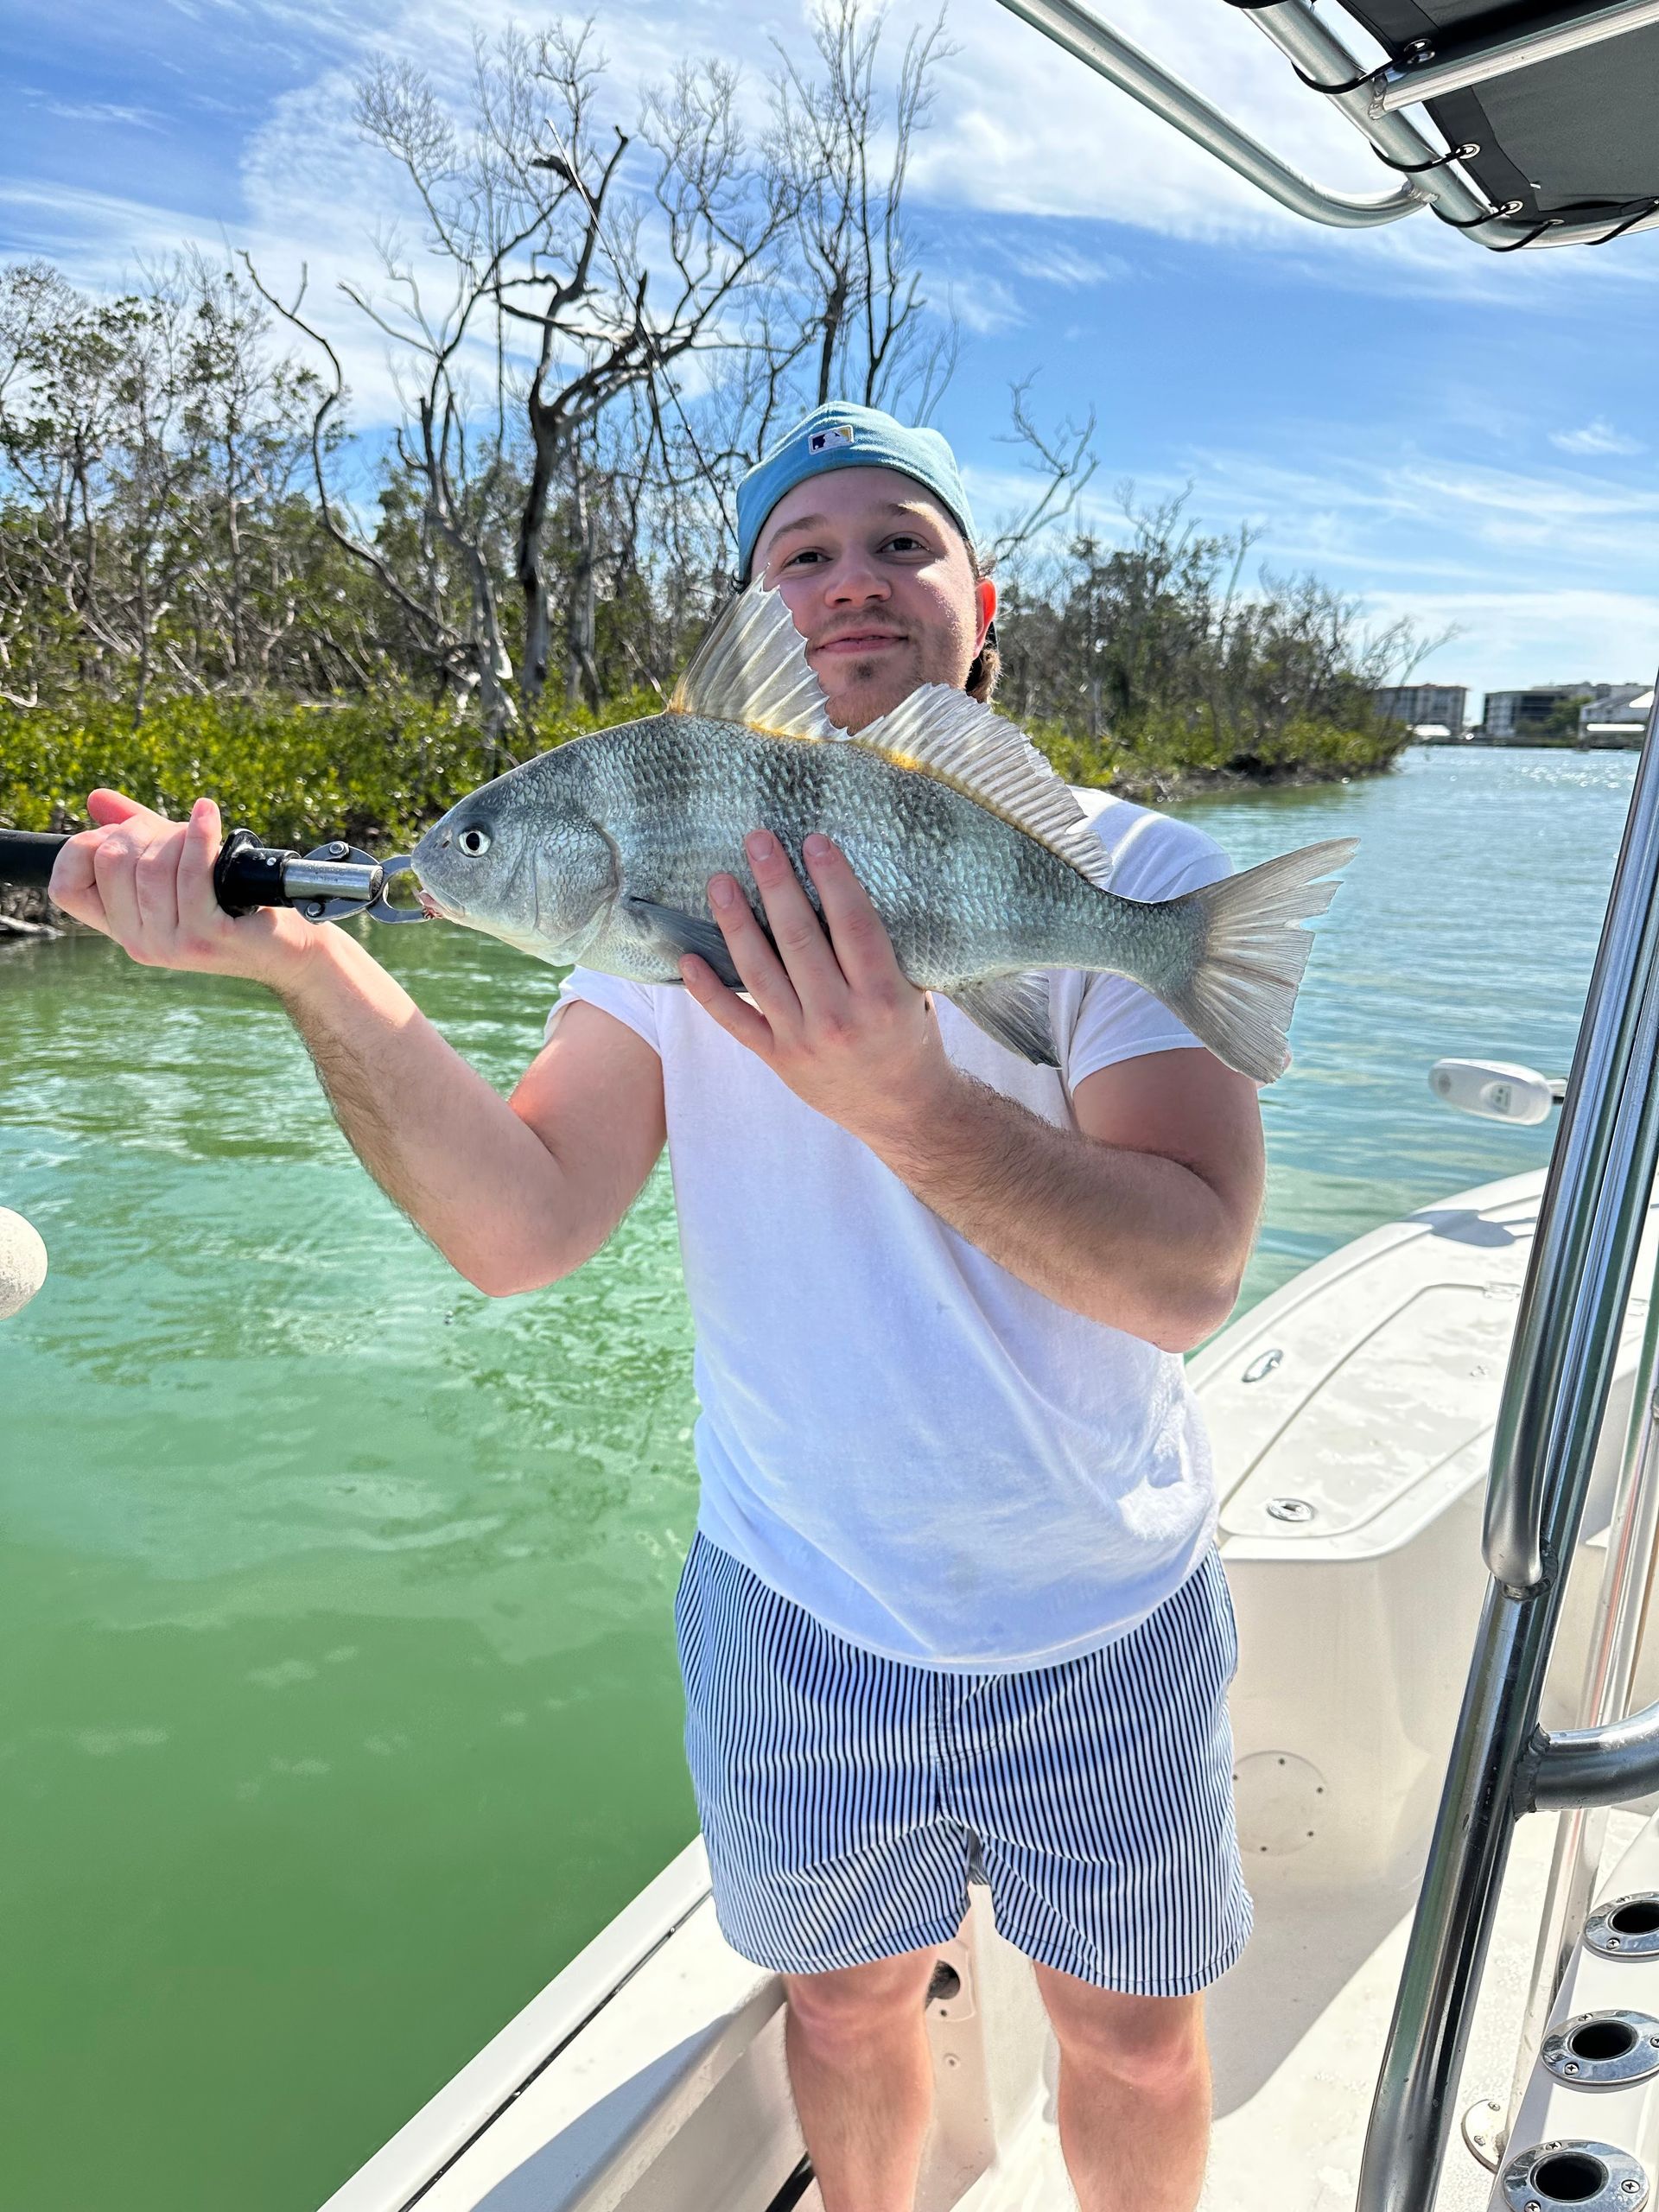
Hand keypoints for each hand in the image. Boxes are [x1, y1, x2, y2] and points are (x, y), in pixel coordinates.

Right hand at [47, 789, 320, 988]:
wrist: (292, 948)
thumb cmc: (236, 903)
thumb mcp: (176, 865)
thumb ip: (134, 835)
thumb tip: (96, 799)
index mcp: (122, 928)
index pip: (65, 885)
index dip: (84, 846)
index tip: (121, 834)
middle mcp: (138, 943)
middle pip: (111, 861)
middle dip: (141, 831)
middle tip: (174, 832)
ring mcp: (171, 944)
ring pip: (151, 864)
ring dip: (176, 835)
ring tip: (201, 832)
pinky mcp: (207, 936)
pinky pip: (191, 872)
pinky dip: (199, 834)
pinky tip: (207, 814)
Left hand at [679, 828, 959, 1143]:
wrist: (903, 1111)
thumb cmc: (910, 1037)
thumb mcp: (913, 991)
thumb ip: (881, 951)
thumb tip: (844, 886)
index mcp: (884, 995)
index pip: (854, 925)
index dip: (833, 879)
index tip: (813, 840)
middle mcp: (841, 1017)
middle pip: (799, 939)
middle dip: (776, 884)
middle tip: (756, 841)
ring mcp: (804, 1040)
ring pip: (760, 972)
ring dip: (736, 924)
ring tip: (720, 882)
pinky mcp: (778, 1059)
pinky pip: (735, 1021)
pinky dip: (708, 991)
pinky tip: (687, 958)